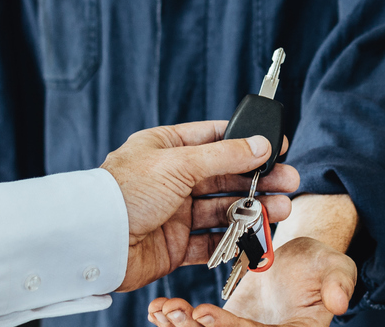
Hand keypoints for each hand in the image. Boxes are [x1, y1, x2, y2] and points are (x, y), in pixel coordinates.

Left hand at [100, 121, 298, 291]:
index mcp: (166, 148)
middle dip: (258, 179)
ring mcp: (174, 213)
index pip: (214, 138)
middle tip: (289, 181)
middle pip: (225, 176)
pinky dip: (235, 239)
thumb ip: (224, 155)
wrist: (95, 241)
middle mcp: (171, 179)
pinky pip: (212, 241)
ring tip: (281, 210)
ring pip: (223, 209)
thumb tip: (260, 144)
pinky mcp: (175, 245)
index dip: (246, 141)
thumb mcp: (179, 163)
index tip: (277, 145)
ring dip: (253, 209)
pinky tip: (256, 235)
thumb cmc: (125, 192)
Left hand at [145, 237, 357, 326]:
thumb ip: (338, 281)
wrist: (298, 255)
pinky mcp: (220, 325)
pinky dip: (175, 320)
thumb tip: (338, 303)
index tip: (205, 312)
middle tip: (178, 312)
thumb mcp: (333, 265)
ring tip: (165, 309)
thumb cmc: (319, 261)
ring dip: (183, 326)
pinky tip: (158, 308)